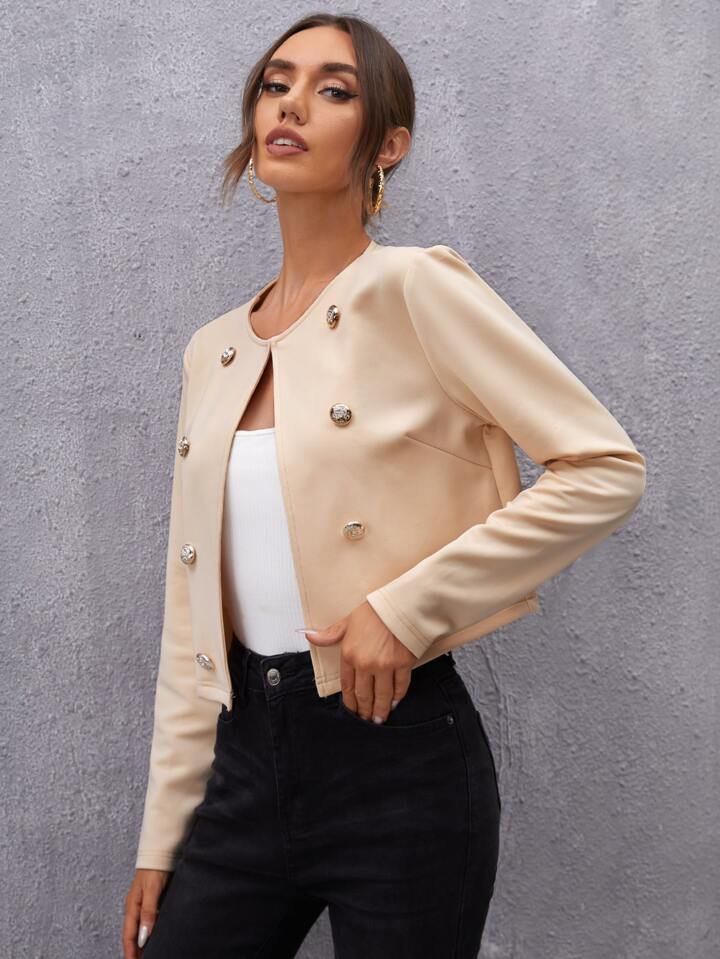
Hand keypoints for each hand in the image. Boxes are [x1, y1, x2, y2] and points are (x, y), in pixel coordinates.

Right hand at [122, 868, 169, 957]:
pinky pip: (145, 922)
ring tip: (144, 956)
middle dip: (133, 951)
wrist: (160, 852)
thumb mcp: (152, 890)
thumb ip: (148, 912)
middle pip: (131, 935)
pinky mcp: (149, 901)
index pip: (129, 936)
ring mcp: (141, 905)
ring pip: (138, 930)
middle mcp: (134, 908)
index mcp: (131, 907)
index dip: (130, 952)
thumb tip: (143, 936)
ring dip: (139, 944)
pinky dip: (146, 934)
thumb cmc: (155, 869)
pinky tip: (151, 938)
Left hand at [304, 601, 418, 722]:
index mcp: (349, 654)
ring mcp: (385, 666)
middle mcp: (365, 663)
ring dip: (381, 710)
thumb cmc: (374, 611)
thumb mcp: (347, 622)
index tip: (352, 711)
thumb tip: (308, 635)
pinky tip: (395, 702)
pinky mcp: (403, 664)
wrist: (400, 604)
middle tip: (366, 720)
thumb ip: (329, 634)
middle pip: (364, 695)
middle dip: (364, 710)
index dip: (350, 701)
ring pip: (382, 695)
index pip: (347, 685)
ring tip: (379, 719)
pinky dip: (397, 696)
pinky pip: (400, 686)